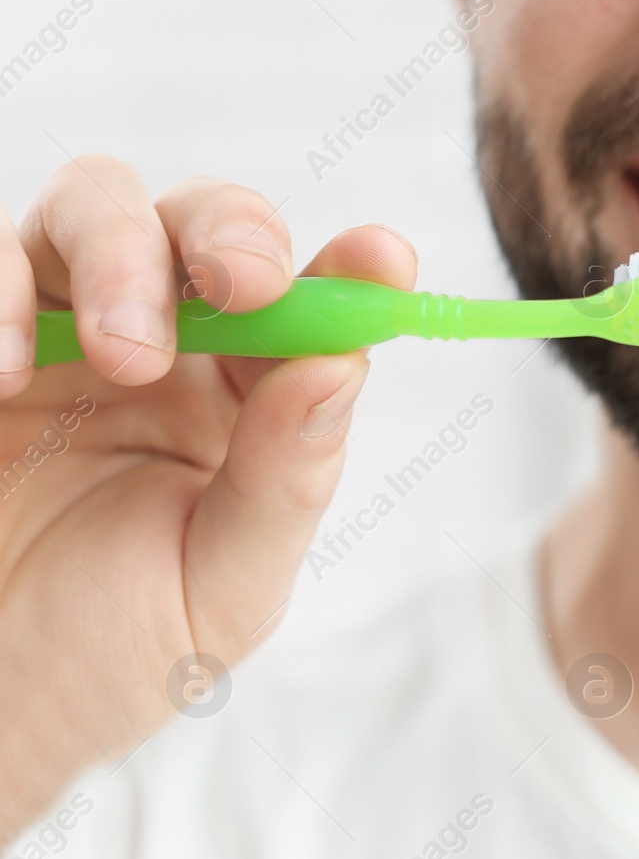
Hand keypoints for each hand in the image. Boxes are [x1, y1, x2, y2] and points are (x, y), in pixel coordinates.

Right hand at [0, 156, 415, 839]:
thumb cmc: (105, 656)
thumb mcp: (220, 590)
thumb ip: (284, 482)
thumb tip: (343, 364)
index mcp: (246, 401)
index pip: (313, 305)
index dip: (355, 267)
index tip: (381, 259)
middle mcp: (161, 346)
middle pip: (207, 222)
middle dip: (232, 232)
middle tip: (241, 284)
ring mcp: (55, 329)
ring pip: (96, 202)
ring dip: (123, 252)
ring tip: (123, 354)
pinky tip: (6, 368)